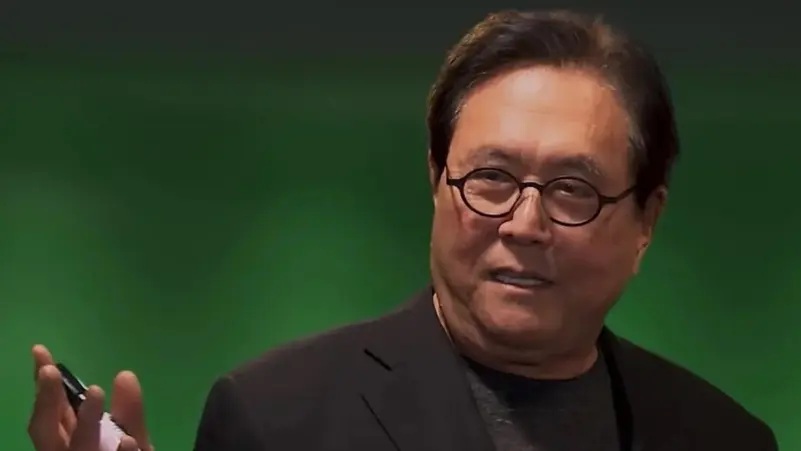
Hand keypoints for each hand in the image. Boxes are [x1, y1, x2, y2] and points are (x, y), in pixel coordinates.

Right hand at [28, 345, 153, 450]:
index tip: (40, 352)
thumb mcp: (130, 434)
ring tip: (96, 391)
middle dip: (48, 400)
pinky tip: (128, 441)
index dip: (45, 382)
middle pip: (48, 429)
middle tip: (50, 371)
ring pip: (77, 446)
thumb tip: (125, 375)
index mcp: (71, 438)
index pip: (53, 409)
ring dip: (86, 420)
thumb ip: (128, 411)